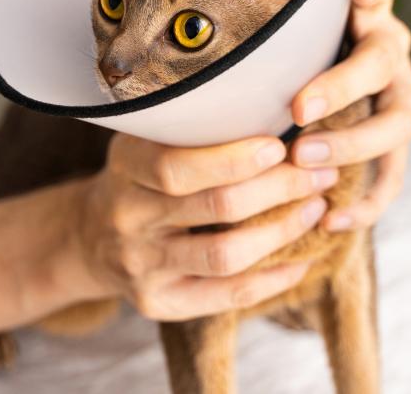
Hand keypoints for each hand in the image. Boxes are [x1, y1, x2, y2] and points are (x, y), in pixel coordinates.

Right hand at [67, 134, 339, 320]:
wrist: (90, 238)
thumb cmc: (141, 177)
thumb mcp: (146, 141)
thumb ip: (192, 129)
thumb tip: (275, 108)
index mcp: (125, 167)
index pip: (177, 166)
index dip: (235, 159)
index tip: (281, 145)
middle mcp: (128, 218)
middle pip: (215, 207)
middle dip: (279, 189)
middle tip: (320, 173)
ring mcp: (141, 266)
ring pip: (225, 255)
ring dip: (282, 232)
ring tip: (315, 209)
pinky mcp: (159, 302)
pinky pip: (226, 296)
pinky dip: (272, 278)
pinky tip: (301, 260)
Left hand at [289, 0, 410, 231]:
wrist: (307, 96)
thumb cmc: (286, 52)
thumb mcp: (284, 23)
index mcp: (366, 17)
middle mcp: (389, 55)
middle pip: (382, 64)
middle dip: (342, 87)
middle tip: (298, 109)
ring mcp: (397, 103)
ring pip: (396, 124)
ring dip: (352, 144)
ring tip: (305, 159)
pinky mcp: (392, 148)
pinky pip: (392, 177)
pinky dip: (367, 202)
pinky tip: (331, 221)